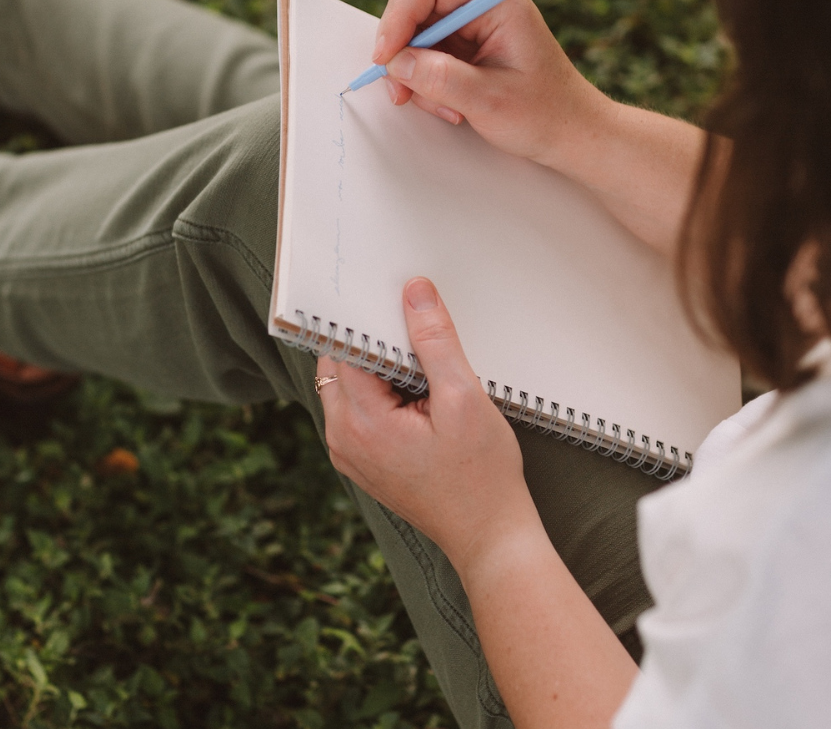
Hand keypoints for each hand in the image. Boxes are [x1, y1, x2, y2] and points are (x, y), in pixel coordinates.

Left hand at [318, 277, 541, 575]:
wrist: (490, 537)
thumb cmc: (481, 476)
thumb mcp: (463, 398)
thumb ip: (435, 341)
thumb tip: (414, 292)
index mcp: (360, 421)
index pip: (343, 345)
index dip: (367, 318)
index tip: (391, 298)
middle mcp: (343, 437)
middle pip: (340, 361)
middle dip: (373, 340)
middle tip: (414, 328)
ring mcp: (349, 451)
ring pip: (349, 383)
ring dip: (379, 366)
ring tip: (424, 365)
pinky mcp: (363, 458)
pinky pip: (359, 407)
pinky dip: (383, 390)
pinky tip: (421, 391)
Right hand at [372, 0, 610, 167]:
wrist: (571, 134)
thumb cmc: (545, 114)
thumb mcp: (488, 99)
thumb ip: (439, 78)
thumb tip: (396, 63)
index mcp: (497, 0)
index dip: (398, 16)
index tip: (386, 57)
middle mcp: (481, 4)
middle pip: (414, 8)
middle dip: (402, 52)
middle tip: (401, 93)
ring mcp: (472, 25)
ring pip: (415, 37)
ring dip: (416, 76)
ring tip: (447, 109)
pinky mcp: (466, 47)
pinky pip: (426, 56)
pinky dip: (426, 84)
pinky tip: (451, 107)